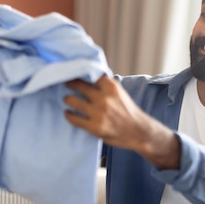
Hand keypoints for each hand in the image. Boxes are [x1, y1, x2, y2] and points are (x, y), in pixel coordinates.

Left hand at [64, 75, 179, 169]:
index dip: (78, 72)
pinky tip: (68, 113)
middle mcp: (104, 98)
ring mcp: (98, 113)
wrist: (139, 131)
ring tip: (68, 100)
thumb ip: (105, 85)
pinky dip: (68, 115)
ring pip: (71, 101)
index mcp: (111, 87)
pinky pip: (73, 118)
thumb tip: (88, 75)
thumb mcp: (119, 92)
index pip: (89, 73)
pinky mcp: (94, 127)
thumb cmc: (128, 111)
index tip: (71, 71)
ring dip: (68, 99)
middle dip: (69, 84)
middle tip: (65, 83)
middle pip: (78, 85)